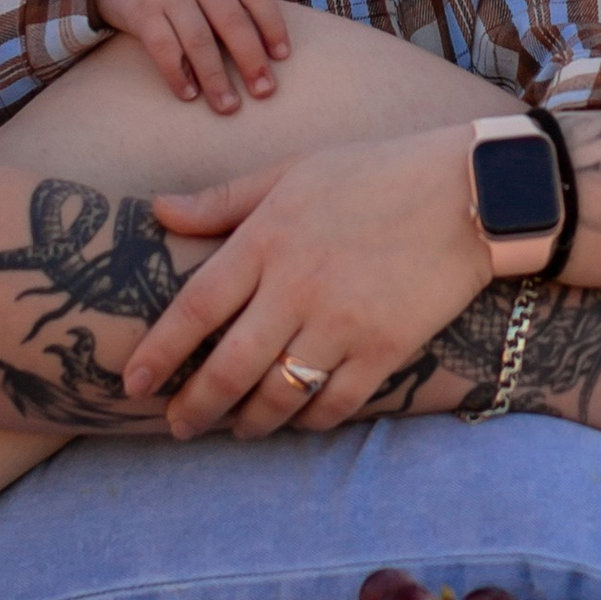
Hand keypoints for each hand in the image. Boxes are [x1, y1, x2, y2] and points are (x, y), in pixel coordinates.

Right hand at [92, 0, 292, 115]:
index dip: (273, 26)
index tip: (283, 57)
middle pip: (232, 21)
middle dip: (251, 60)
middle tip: (265, 91)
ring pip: (199, 41)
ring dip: (216, 78)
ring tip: (229, 107)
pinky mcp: (142, 12)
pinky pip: (164, 49)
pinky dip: (178, 75)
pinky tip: (189, 95)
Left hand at [123, 125, 487, 438]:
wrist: (468, 193)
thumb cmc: (373, 173)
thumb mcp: (292, 171)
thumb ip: (223, 200)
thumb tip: (157, 211)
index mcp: (267, 238)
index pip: (194, 309)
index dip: (158, 354)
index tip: (132, 384)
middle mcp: (297, 287)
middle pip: (228, 368)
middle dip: (194, 407)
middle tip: (178, 425)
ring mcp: (342, 323)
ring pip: (277, 397)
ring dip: (248, 423)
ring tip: (236, 428)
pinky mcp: (384, 350)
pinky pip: (333, 405)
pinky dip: (308, 421)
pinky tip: (296, 419)